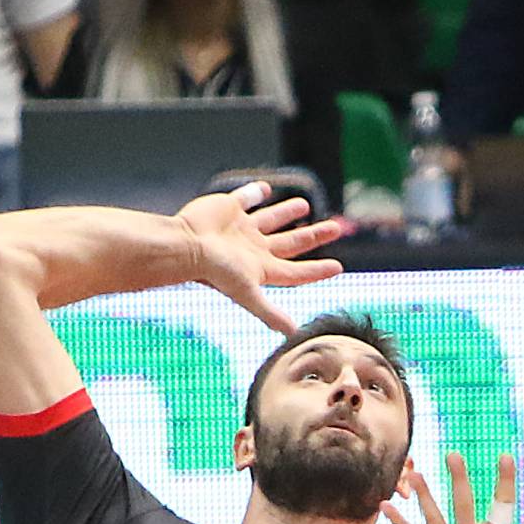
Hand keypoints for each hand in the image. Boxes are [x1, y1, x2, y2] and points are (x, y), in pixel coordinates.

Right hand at [175, 180, 348, 331]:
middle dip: (313, 236)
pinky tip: (266, 189)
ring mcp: (241, 228)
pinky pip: (246, 198)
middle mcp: (253, 249)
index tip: (338, 267)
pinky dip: (256, 193)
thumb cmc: (215, 271)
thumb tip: (294, 334)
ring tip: (304, 205)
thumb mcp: (247, 293)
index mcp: (261, 269)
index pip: (297, 271)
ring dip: (287, 213)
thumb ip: (270, 313)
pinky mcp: (228, 208)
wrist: (185, 245)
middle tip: (336, 228)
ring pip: (271, 219)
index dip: (318, 271)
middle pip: (291, 243)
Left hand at [384, 455, 523, 523]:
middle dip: (458, 477)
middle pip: (461, 503)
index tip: (506, 454)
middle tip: (452, 454)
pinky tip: (386, 505)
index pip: (504, 503)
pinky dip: (398, 522)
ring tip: (415, 473)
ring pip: (433, 516)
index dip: (506, 478)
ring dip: (423, 494)